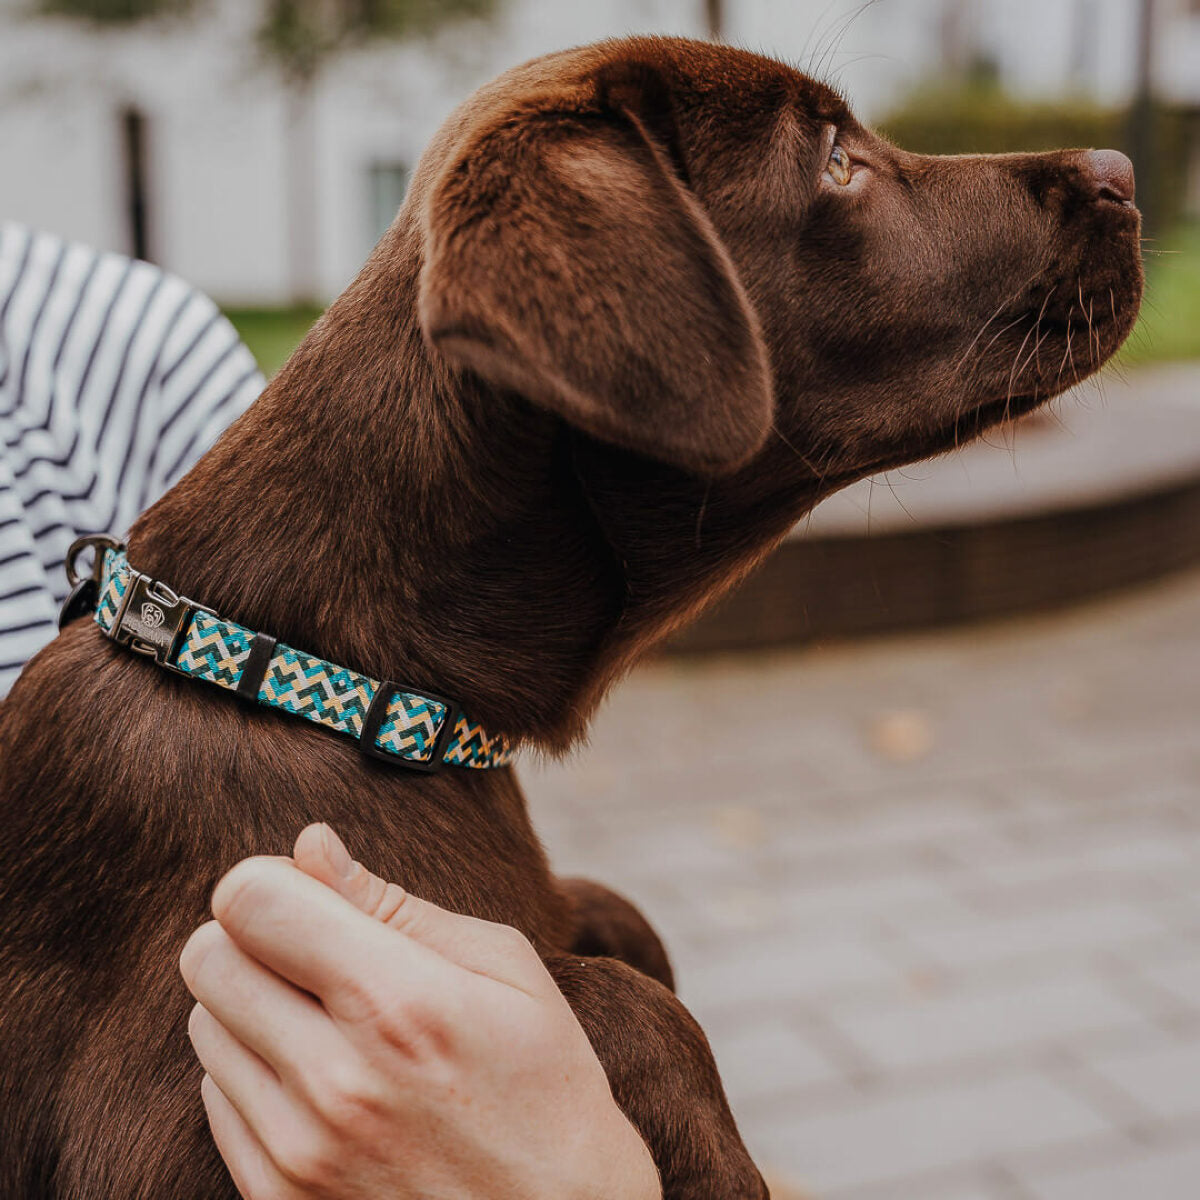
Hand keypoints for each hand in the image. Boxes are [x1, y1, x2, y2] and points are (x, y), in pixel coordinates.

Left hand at [180, 824, 660, 1199]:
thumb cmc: (546, 1083)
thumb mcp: (504, 969)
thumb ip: (395, 904)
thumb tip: (310, 844)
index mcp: (399, 1003)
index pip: (250, 900)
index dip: (272, 880)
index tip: (310, 894)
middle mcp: (334, 1080)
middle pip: (209, 955)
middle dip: (254, 933)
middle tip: (316, 950)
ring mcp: (298, 1152)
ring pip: (203, 1023)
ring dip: (252, 1003)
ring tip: (330, 1020)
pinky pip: (214, 1096)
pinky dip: (254, 1069)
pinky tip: (324, 1076)